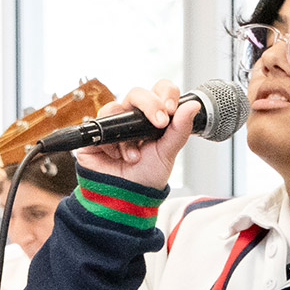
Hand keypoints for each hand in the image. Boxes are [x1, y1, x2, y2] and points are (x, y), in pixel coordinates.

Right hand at [72, 82, 199, 190]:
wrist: (124, 198)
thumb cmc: (145, 177)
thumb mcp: (167, 153)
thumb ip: (180, 129)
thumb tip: (194, 105)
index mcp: (152, 117)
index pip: (159, 91)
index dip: (165, 93)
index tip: (171, 108)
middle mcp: (132, 118)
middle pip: (137, 93)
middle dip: (151, 105)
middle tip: (160, 122)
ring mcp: (112, 125)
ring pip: (116, 107)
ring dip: (128, 135)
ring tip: (134, 156)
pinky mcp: (95, 134)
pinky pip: (100, 125)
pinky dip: (111, 142)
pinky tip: (117, 156)